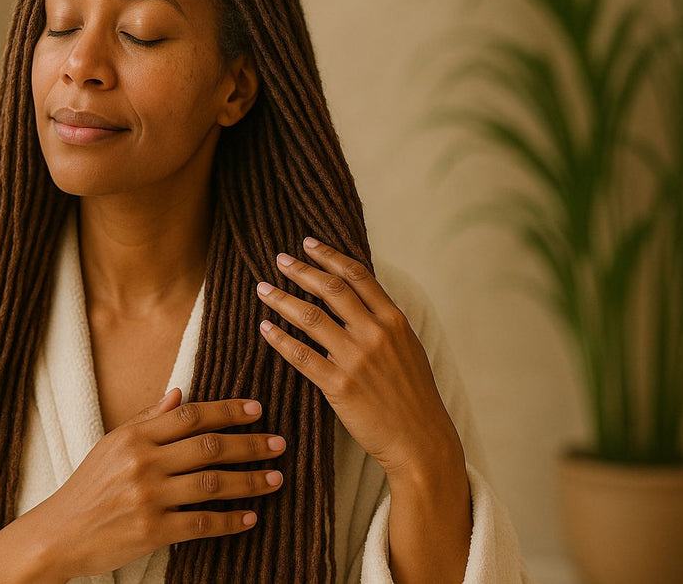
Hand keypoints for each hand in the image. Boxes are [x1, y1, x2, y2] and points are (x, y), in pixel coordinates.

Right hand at [0, 389, 286, 581]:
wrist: (58, 534)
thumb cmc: (87, 487)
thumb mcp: (112, 444)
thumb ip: (148, 419)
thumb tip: (180, 392)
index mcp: (134, 436)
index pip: (190, 415)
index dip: (228, 410)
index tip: (257, 410)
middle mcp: (142, 462)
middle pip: (209, 447)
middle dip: (250, 445)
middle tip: (279, 444)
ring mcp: (148, 497)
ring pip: (212, 484)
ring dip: (249, 482)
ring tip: (275, 479)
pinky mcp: (152, 531)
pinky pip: (201, 523)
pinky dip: (229, 520)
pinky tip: (250, 518)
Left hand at [255, 237, 463, 478]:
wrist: (420, 440)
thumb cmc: (414, 396)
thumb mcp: (409, 348)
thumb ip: (384, 322)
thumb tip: (359, 299)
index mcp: (393, 320)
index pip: (357, 275)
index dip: (329, 255)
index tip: (308, 243)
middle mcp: (375, 333)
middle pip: (330, 289)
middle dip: (301, 270)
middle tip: (278, 259)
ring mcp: (356, 359)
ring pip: (310, 317)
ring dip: (282, 299)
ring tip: (263, 289)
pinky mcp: (339, 385)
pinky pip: (300, 355)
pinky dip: (279, 338)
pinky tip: (265, 327)